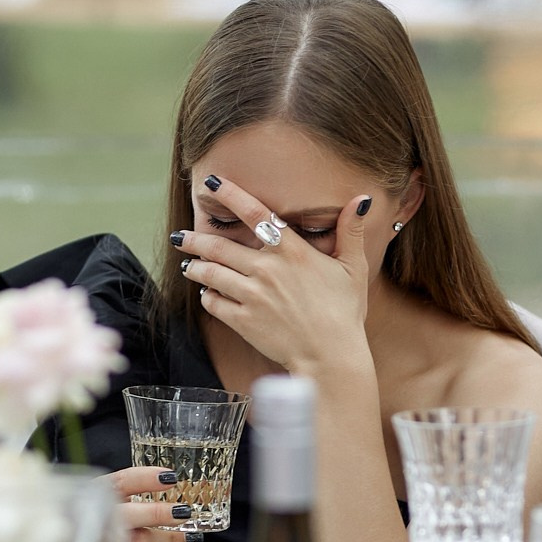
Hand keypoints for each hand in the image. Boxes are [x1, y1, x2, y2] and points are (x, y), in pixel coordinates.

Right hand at [105, 466, 201, 541]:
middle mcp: (99, 521)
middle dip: (157, 515)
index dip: (144, 479)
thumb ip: (131, 491)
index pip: (119, 483)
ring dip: (170, 541)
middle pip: (128, 516)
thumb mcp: (110, 498)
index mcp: (99, 496)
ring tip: (192, 537)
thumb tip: (169, 483)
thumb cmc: (102, 519)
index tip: (170, 477)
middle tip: (184, 513)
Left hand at [172, 176, 374, 374]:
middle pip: (219, 246)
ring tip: (188, 264)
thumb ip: (351, 232)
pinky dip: (207, 296)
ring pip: (211, 273)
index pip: (255, 213)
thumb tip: (361, 199)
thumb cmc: (345, 313)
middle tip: (180, 235)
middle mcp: (267, 269)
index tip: (211, 184)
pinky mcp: (243, 321)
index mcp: (292, 252)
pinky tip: (207, 294)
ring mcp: (252, 296)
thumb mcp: (353, 268)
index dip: (230, 194)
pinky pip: (214, 303)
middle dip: (195, 239)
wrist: (331, 357)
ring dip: (195, 267)